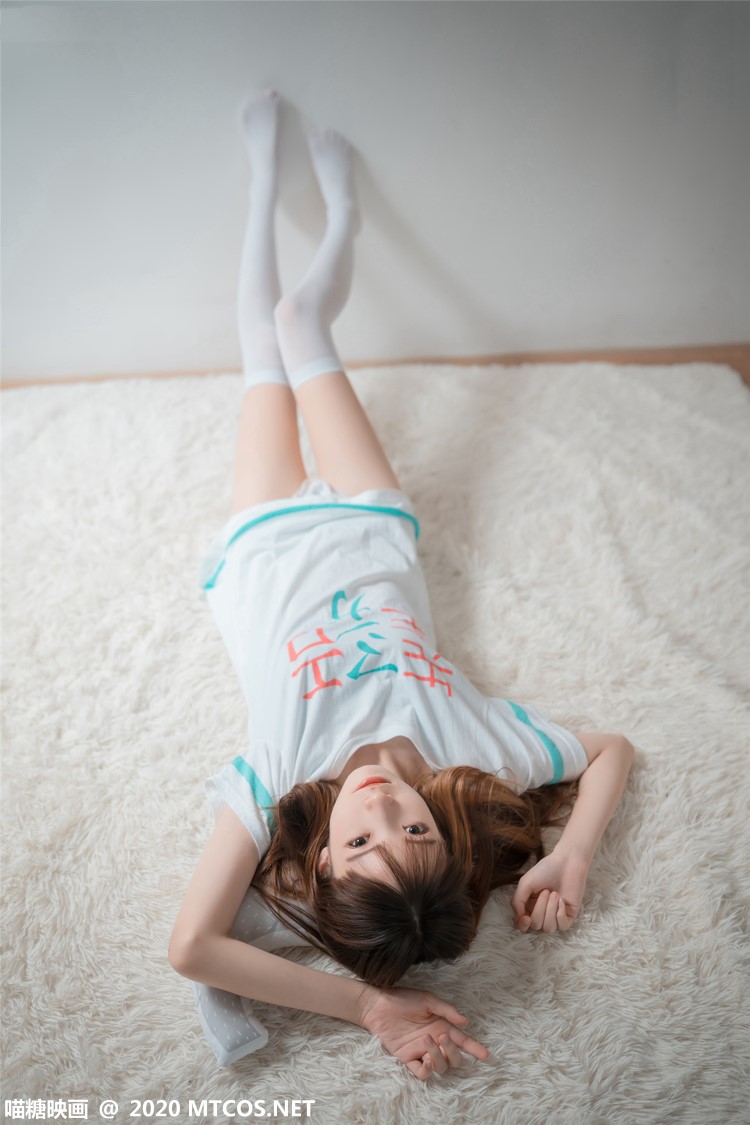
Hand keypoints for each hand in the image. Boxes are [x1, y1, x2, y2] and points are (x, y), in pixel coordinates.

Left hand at [355, 984, 490, 1079]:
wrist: (379, 1005)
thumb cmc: (403, 999)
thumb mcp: (428, 1000)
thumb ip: (447, 1010)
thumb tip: (466, 1022)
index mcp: (442, 1027)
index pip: (462, 1041)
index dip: (475, 1048)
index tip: (486, 1055)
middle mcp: (435, 1042)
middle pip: (455, 1059)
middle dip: (454, 1052)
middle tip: (444, 1038)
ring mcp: (422, 1051)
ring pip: (441, 1067)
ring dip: (438, 1057)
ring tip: (427, 1041)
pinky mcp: (407, 1059)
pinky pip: (422, 1074)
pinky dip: (427, 1070)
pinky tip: (424, 1057)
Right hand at [511, 846, 589, 933]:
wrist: (566, 862)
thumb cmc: (546, 870)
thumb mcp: (525, 883)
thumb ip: (518, 901)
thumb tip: (518, 919)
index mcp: (529, 906)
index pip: (522, 926)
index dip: (522, 926)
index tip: (526, 918)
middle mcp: (542, 913)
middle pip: (536, 926)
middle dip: (540, 909)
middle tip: (546, 891)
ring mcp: (556, 916)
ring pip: (548, 928)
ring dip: (550, 910)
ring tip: (554, 894)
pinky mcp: (569, 915)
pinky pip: (563, 926)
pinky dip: (560, 914)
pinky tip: (562, 900)